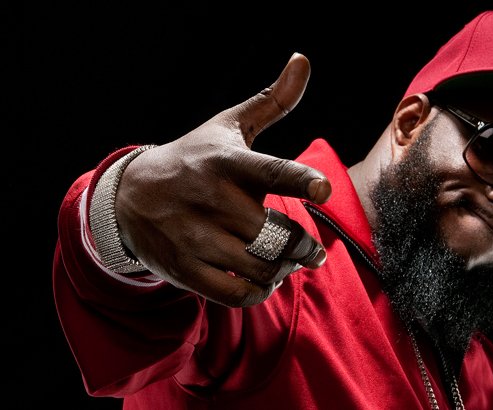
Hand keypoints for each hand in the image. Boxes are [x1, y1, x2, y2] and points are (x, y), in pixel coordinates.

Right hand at [113, 53, 331, 306]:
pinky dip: (259, 293)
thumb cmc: (194, 159)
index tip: (323, 190)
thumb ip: (272, 101)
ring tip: (291, 264)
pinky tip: (265, 281)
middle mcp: (210, 199)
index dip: (300, 180)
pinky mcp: (184, 268)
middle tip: (312, 251)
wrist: (129, 196)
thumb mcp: (228, 126)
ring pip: (260, 267)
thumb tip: (303, 59)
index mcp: (227, 162)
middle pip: (275, 235)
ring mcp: (194, 237)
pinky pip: (235, 294)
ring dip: (285, 271)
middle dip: (304, 249)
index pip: (269, 171)